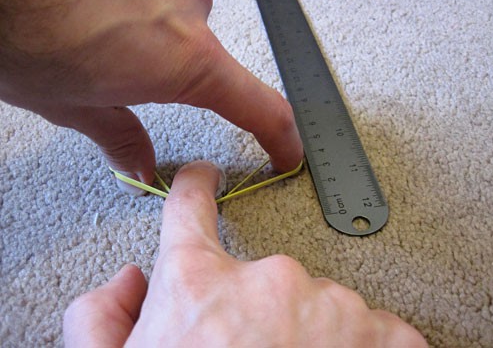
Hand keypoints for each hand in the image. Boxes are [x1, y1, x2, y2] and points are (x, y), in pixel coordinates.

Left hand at [0, 0, 302, 189]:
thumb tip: (140, 165)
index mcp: (186, 60)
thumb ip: (120, 138)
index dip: (280, 138)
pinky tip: (102, 22)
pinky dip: (141, 21)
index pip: (260, 107)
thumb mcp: (74, 105)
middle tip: (131, 88)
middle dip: (177, 86)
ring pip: (182, 33)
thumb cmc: (20, 30)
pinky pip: (163, 2)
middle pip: (209, 68)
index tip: (286, 154)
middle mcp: (191, 13)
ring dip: (152, 49)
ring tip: (101, 50)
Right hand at [64, 161, 427, 346]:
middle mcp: (263, 280)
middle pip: (264, 275)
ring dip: (311, 334)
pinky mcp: (379, 336)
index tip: (204, 176)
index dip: (194, 187)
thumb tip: (129, 280)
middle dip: (260, 312)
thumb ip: (100, 316)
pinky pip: (379, 327)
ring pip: (319, 303)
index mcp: (196, 283)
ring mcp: (327, 304)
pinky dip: (366, 347)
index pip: (188, 208)